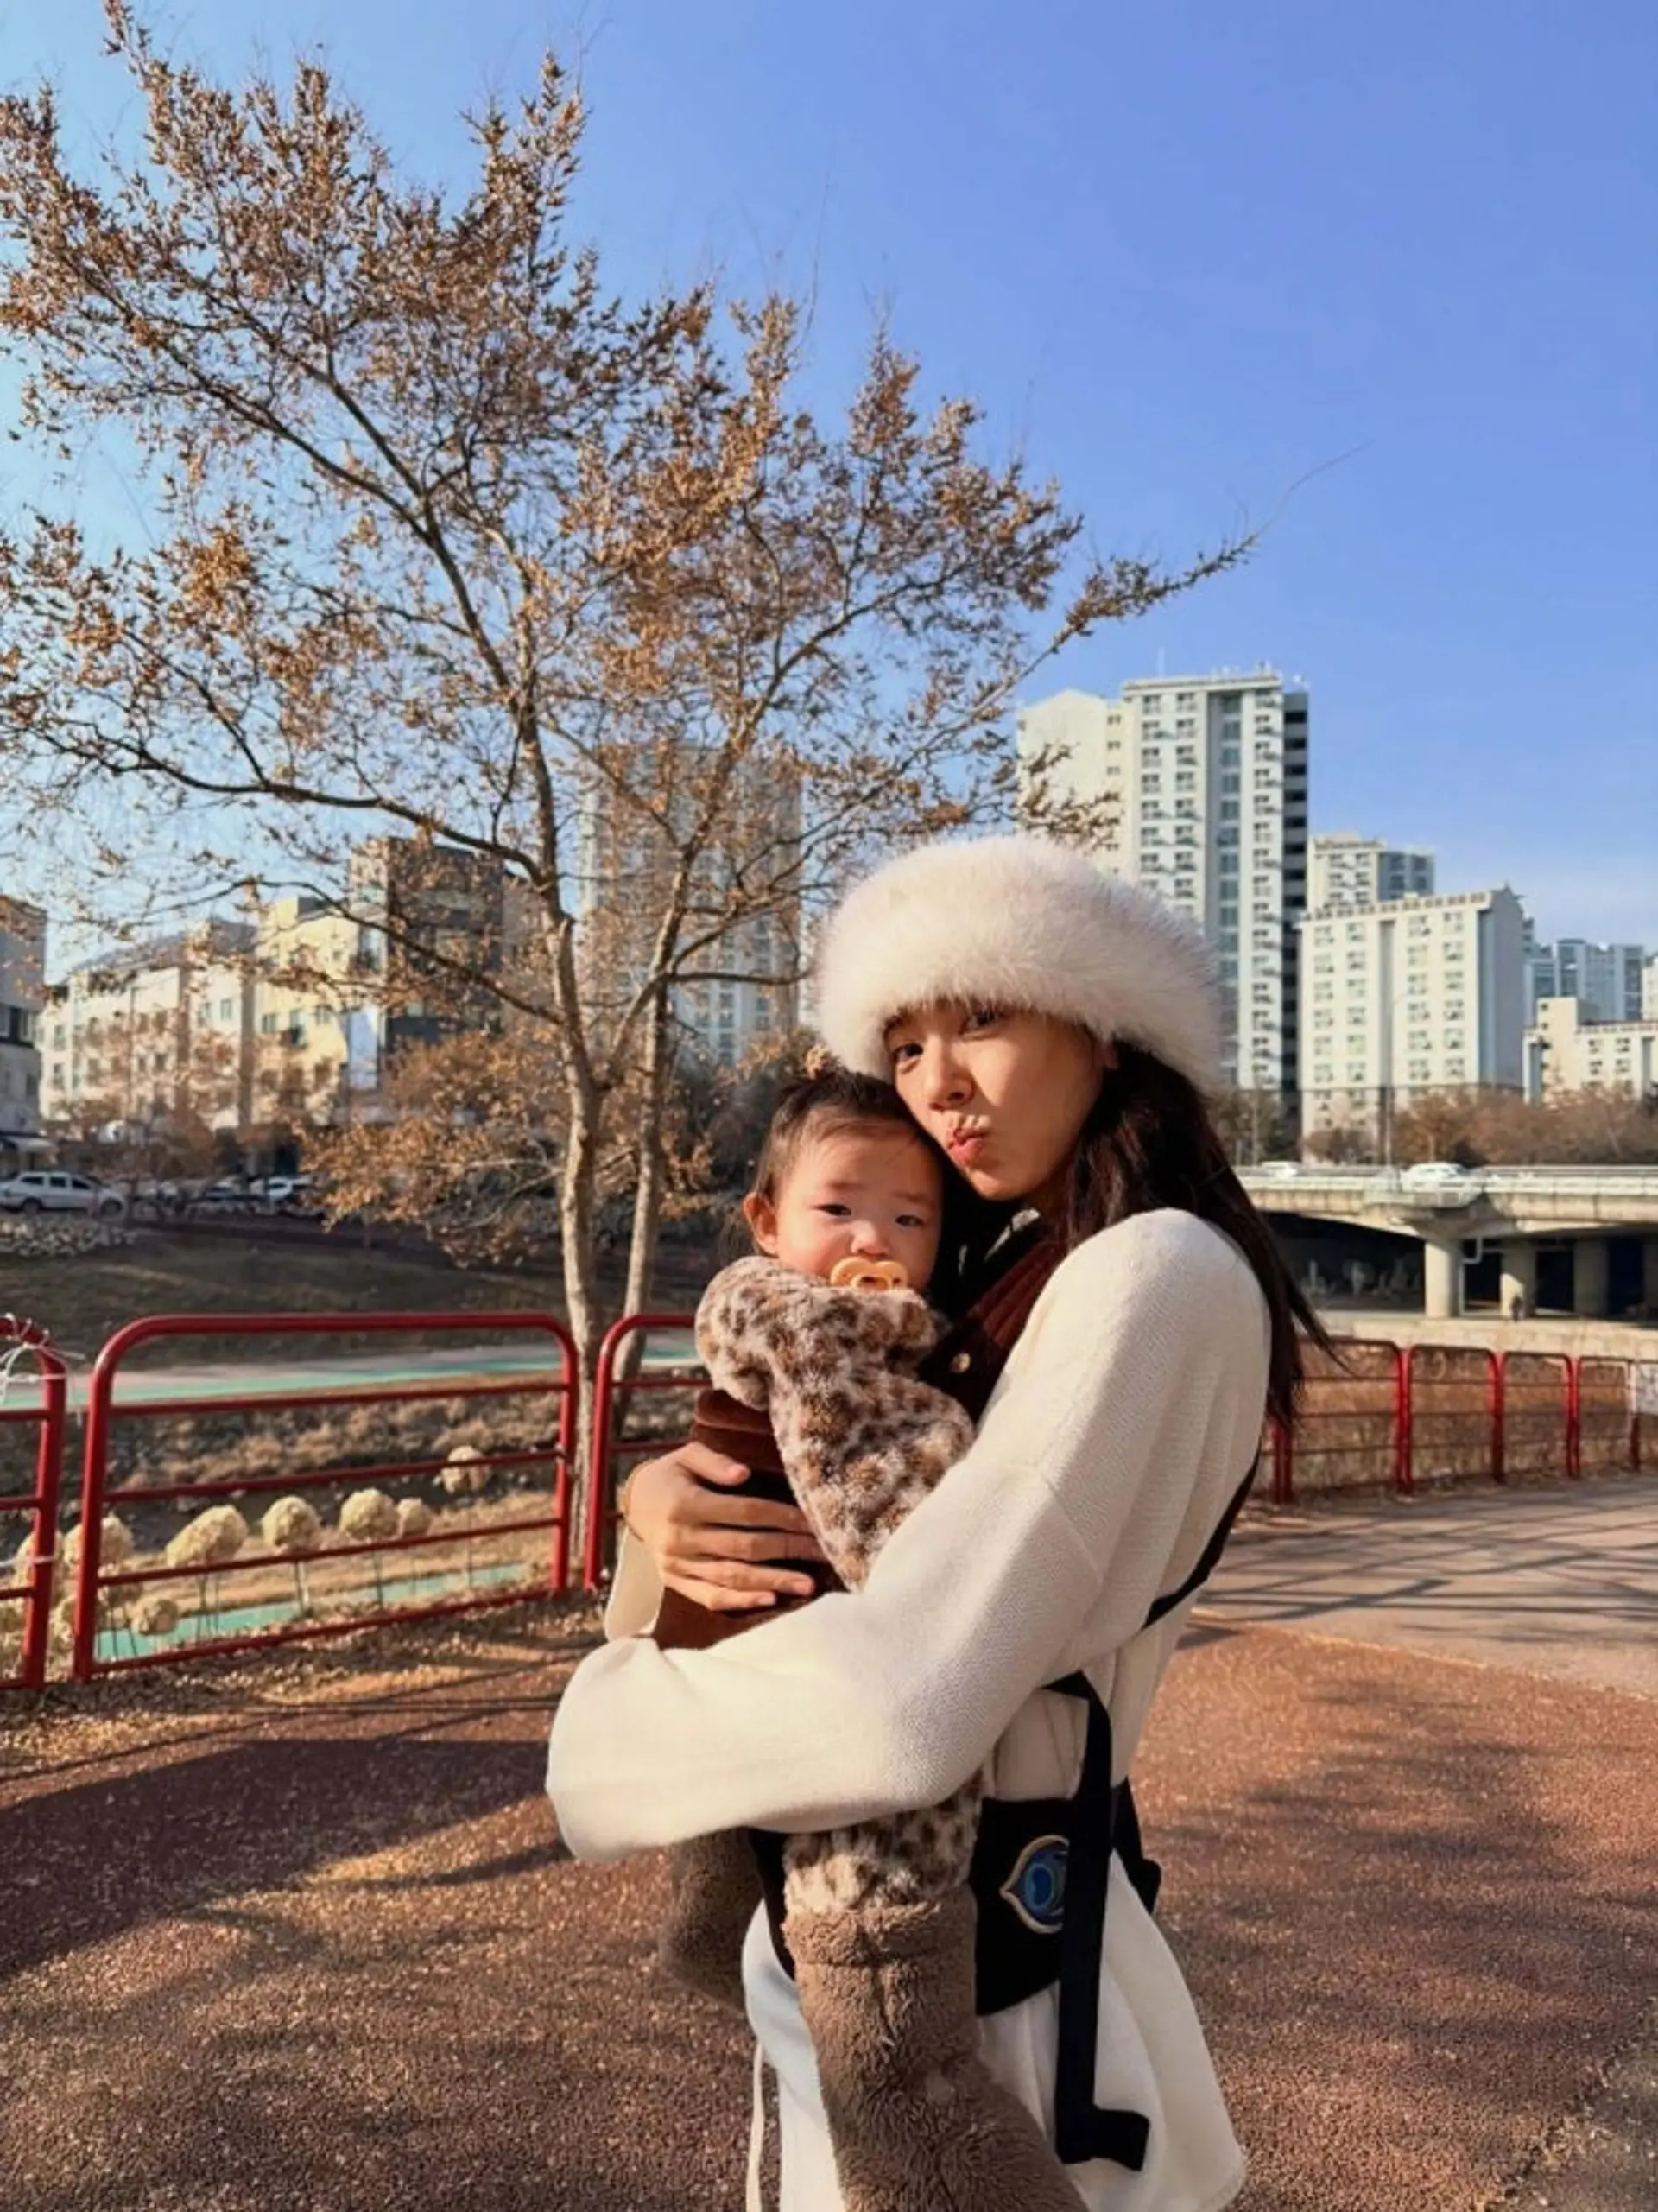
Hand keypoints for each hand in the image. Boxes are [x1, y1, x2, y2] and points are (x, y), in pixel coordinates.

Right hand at [623, 1442, 825, 1614]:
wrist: (631, 1505)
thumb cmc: (670, 1475)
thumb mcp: (686, 1455)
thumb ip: (714, 1461)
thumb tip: (743, 1473)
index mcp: (686, 1504)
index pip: (746, 1513)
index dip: (783, 1518)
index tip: (814, 1523)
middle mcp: (682, 1538)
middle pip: (746, 1547)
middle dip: (789, 1550)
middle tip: (825, 1554)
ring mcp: (678, 1565)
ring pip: (733, 1576)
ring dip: (773, 1581)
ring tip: (808, 1585)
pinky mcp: (676, 1582)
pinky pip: (710, 1596)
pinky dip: (741, 1600)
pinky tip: (769, 1599)